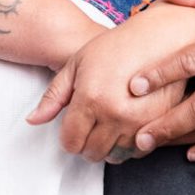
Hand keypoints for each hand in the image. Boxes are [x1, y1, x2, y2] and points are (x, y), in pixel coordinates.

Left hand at [25, 3, 194, 162]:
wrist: (161, 37)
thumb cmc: (117, 46)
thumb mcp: (77, 64)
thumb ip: (53, 96)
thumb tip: (33, 121)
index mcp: (91, 99)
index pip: (70, 142)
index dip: (68, 136)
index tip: (73, 126)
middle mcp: (116, 115)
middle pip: (92, 153)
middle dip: (86, 142)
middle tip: (91, 124)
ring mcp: (140, 122)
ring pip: (115, 157)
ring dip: (108, 145)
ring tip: (109, 122)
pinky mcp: (161, 124)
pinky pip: (138, 151)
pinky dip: (130, 145)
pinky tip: (127, 125)